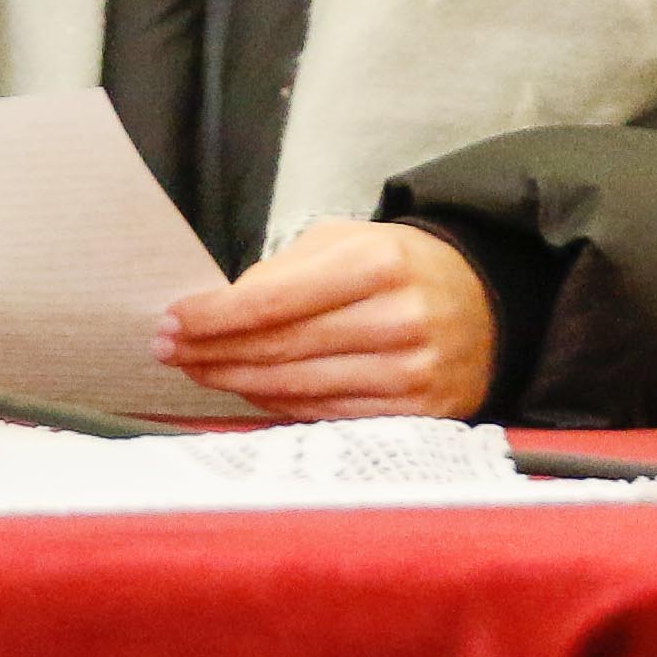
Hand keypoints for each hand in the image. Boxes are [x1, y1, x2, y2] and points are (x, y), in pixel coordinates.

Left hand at [156, 218, 494, 419]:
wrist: (488, 305)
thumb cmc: (402, 268)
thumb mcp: (347, 242)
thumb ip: (283, 271)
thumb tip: (217, 307)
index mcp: (378, 263)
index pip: (273, 299)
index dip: (213, 316)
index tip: (172, 319)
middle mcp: (398, 319)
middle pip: (279, 347)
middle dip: (211, 350)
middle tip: (168, 348)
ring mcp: (410, 372)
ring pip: (296, 387)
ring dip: (234, 381)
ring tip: (196, 369)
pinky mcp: (417, 412)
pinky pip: (325, 414)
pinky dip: (277, 404)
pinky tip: (247, 390)